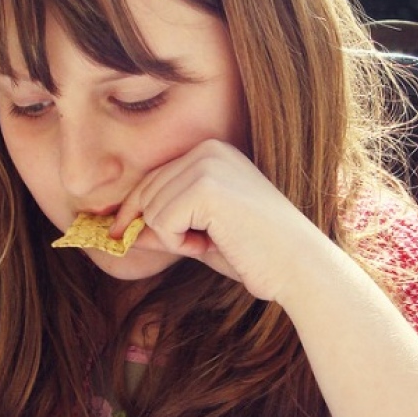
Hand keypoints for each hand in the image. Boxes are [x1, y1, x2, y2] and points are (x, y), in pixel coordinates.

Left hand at [115, 139, 330, 301]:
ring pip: (150, 209)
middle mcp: (208, 150)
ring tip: (210, 244)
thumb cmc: (255, 254)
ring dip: (173, 238)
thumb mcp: (200, 236)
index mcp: (211, 152)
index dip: (138, 212)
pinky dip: (179, 243)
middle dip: (160, 228)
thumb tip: (119, 230)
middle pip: (145, 192)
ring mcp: (207, 164)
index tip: (124, 236)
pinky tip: (211, 244)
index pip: (152, 179)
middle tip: (198, 246)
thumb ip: (164, 227)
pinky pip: (161, 221)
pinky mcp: (205, 187)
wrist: (298, 266)